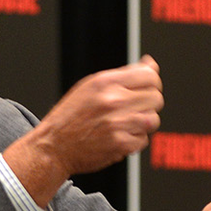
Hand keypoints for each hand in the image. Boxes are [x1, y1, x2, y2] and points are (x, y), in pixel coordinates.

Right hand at [4, 56, 163, 202]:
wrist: (54, 146)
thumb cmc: (72, 115)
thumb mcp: (92, 86)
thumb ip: (124, 75)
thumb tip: (150, 64)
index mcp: (105, 82)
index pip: (150, 76)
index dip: (153, 82)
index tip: (147, 88)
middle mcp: (113, 101)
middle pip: (156, 98)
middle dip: (149, 104)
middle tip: (134, 109)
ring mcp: (118, 123)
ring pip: (153, 119)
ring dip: (143, 123)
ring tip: (125, 123)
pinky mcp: (121, 144)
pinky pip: (144, 140)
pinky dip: (134, 140)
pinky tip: (119, 136)